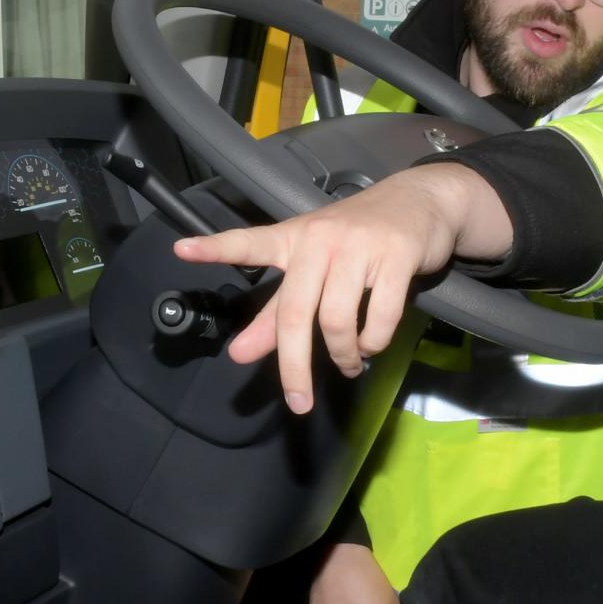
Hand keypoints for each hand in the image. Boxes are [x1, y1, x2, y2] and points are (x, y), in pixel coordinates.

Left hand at [172, 165, 511, 413]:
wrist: (422, 202)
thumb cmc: (359, 240)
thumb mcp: (314, 269)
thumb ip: (276, 315)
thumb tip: (239, 355)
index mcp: (294, 239)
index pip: (250, 244)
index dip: (216, 249)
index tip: (180, 250)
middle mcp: (321, 240)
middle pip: (295, 312)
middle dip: (294, 366)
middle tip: (298, 401)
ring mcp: (359, 247)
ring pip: (336, 320)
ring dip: (343, 355)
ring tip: (349, 363)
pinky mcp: (396, 256)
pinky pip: (380, 317)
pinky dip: (374, 343)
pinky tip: (372, 345)